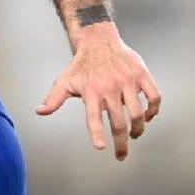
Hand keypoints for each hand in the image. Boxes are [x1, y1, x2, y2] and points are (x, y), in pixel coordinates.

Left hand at [35, 29, 160, 160]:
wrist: (98, 39)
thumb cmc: (81, 65)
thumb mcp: (65, 80)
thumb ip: (54, 98)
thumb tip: (39, 111)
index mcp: (91, 91)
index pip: (93, 116)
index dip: (97, 132)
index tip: (101, 147)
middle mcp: (109, 86)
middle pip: (119, 122)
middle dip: (121, 142)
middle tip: (121, 155)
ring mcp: (127, 80)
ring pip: (138, 113)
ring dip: (138, 129)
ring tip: (134, 135)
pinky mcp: (141, 74)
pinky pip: (154, 96)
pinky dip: (154, 110)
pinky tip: (147, 116)